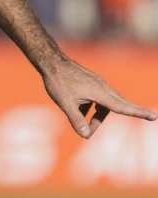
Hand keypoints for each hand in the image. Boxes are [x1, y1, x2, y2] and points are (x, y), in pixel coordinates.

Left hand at [42, 57, 156, 137]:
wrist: (51, 61)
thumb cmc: (58, 81)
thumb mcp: (65, 103)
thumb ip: (76, 120)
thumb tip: (86, 135)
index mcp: (100, 93)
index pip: (122, 107)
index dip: (138, 113)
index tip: (153, 116)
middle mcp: (102, 87)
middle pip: (115, 107)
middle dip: (115, 117)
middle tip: (121, 124)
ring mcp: (97, 84)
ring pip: (103, 104)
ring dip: (96, 116)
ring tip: (83, 126)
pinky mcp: (90, 82)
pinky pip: (96, 98)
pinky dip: (90, 107)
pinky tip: (78, 110)